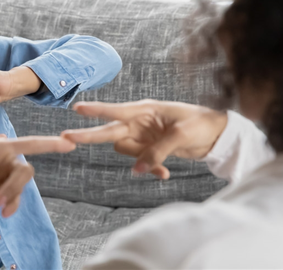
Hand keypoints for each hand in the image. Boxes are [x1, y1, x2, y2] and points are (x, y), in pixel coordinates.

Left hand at [0, 96, 75, 216]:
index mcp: (1, 147)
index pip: (30, 143)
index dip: (50, 143)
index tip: (70, 142)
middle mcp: (6, 161)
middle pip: (25, 171)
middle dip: (12, 186)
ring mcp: (5, 177)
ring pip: (21, 186)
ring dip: (7, 196)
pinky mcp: (4, 192)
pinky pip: (17, 198)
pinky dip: (10, 205)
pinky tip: (1, 212)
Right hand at [62, 100, 227, 179]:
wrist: (218, 134)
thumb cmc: (201, 124)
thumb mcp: (180, 135)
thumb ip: (157, 152)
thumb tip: (137, 170)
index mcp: (144, 110)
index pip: (115, 110)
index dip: (96, 111)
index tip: (76, 109)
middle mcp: (139, 122)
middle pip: (109, 131)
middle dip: (88, 135)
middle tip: (65, 137)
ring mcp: (143, 136)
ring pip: (125, 151)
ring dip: (139, 161)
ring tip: (161, 168)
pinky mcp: (149, 148)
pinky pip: (140, 162)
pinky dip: (151, 169)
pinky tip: (165, 174)